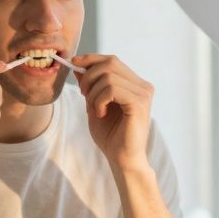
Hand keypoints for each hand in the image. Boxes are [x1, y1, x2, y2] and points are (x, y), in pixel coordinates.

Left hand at [72, 54, 153, 168]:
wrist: (122, 159)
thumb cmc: (111, 136)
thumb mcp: (95, 105)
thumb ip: (90, 86)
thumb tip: (78, 66)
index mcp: (135, 84)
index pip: (112, 60)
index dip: (92, 58)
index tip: (74, 63)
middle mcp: (143, 86)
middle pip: (110, 63)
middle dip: (89, 76)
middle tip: (83, 95)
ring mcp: (143, 93)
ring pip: (108, 76)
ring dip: (93, 93)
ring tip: (94, 110)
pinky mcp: (139, 103)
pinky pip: (111, 89)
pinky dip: (99, 100)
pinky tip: (100, 114)